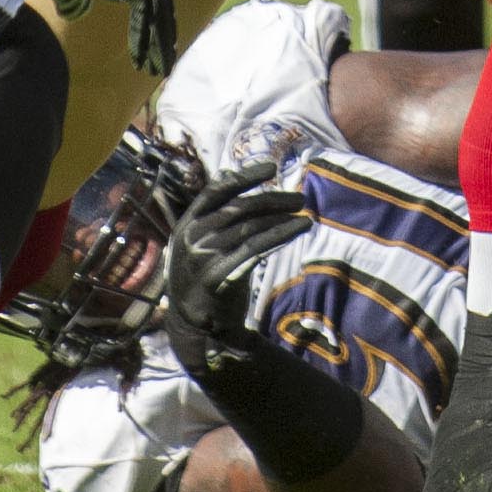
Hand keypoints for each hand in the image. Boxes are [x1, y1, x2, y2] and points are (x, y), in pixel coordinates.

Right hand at [15, 0, 178, 73]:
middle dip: (161, 40)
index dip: (146, 33)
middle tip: (163, 68)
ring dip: (161, 39)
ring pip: (159, 6)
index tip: (146, 59)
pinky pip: (151, 0)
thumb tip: (77, 14)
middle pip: (157, 8)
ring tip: (162, 65)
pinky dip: (151, 26)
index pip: (144, 6)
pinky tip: (152, 46)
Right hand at [166, 161, 312, 347]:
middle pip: (240, 207)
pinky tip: (298, 228)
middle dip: (272, 199)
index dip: (245, 176)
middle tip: (299, 198)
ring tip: (304, 215)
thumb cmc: (201, 278)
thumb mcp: (198, 241)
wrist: (191, 324)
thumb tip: (231, 173)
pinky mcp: (220, 276)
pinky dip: (280, 234)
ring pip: (251, 227)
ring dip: (281, 217)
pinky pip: (255, 249)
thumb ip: (214, 212)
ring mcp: (205, 256)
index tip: (271, 167)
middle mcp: (193, 236)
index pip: (216, 190)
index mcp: (187, 224)